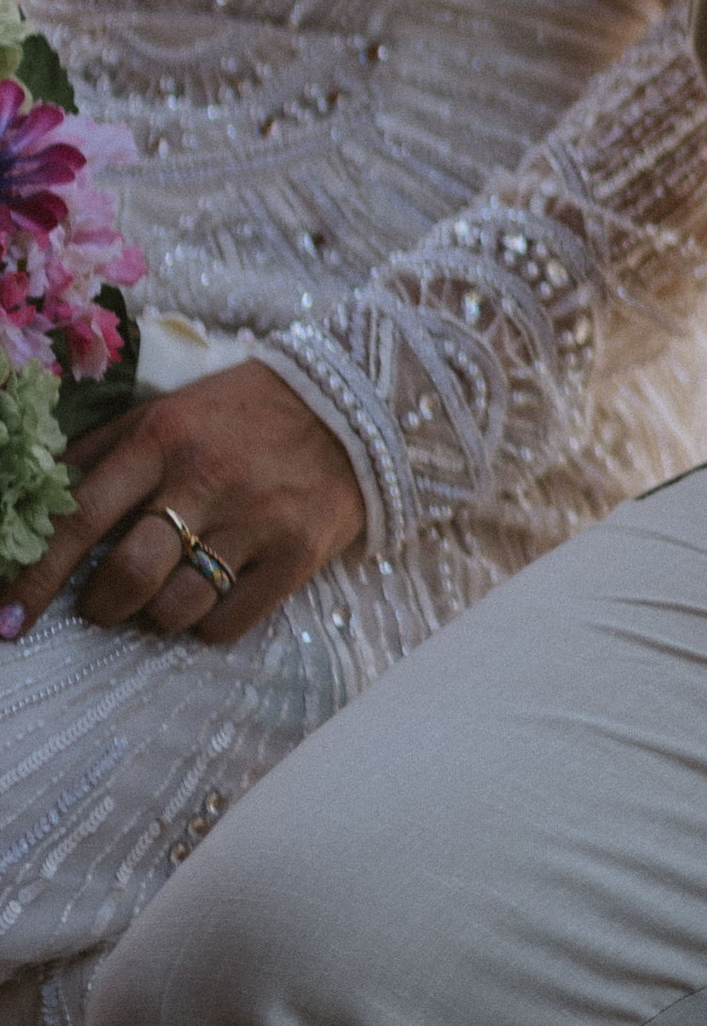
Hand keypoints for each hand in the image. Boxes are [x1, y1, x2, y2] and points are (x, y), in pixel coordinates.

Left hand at [0, 360, 364, 651]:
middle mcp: (208, 477)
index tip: (7, 619)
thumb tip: (32, 503)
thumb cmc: (240, 412)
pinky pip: (226, 624)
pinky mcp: (296, 554)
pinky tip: (214, 592)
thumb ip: (99, 454)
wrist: (353, 401)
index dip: (36, 575)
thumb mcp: (166, 411)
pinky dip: (206, 622)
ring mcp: (256, 518)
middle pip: (128, 574)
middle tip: (102, 603)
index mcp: (164, 436)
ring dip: (154, 615)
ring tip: (165, 592)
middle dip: (100, 605)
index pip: (81, 516)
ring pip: (174, 607)